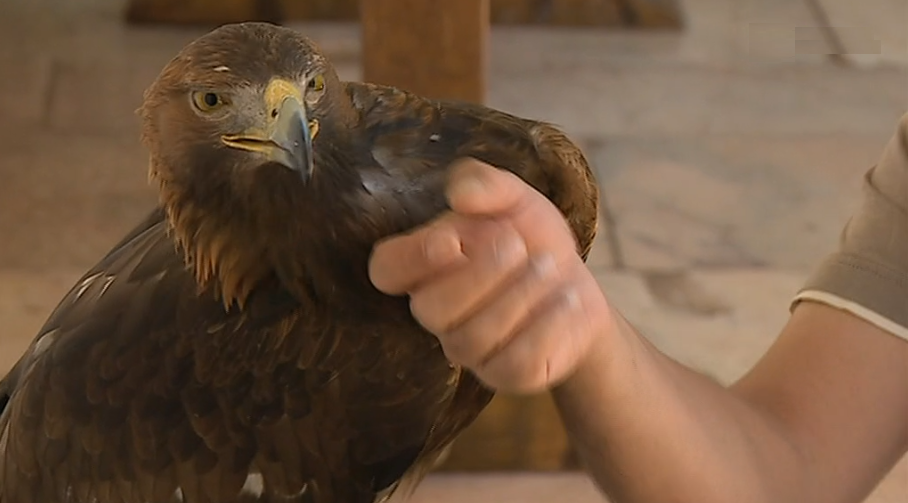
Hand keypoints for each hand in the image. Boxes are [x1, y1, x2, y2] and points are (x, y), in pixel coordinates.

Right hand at [369, 159, 612, 393]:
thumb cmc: (530, 239)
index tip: (451, 242)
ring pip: (473, 338)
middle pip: (429, 309)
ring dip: (519, 296)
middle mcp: (438, 311)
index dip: (411, 259)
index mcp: (425, 264)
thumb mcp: (514, 198)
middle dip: (479, 275)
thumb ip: (485, 184)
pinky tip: (567, 301)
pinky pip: (514, 363)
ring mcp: (469, 349)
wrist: (577, 285)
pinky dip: (547, 326)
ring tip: (550, 268)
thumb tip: (459, 194)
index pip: (386, 270)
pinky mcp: (506, 374)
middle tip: (517, 246)